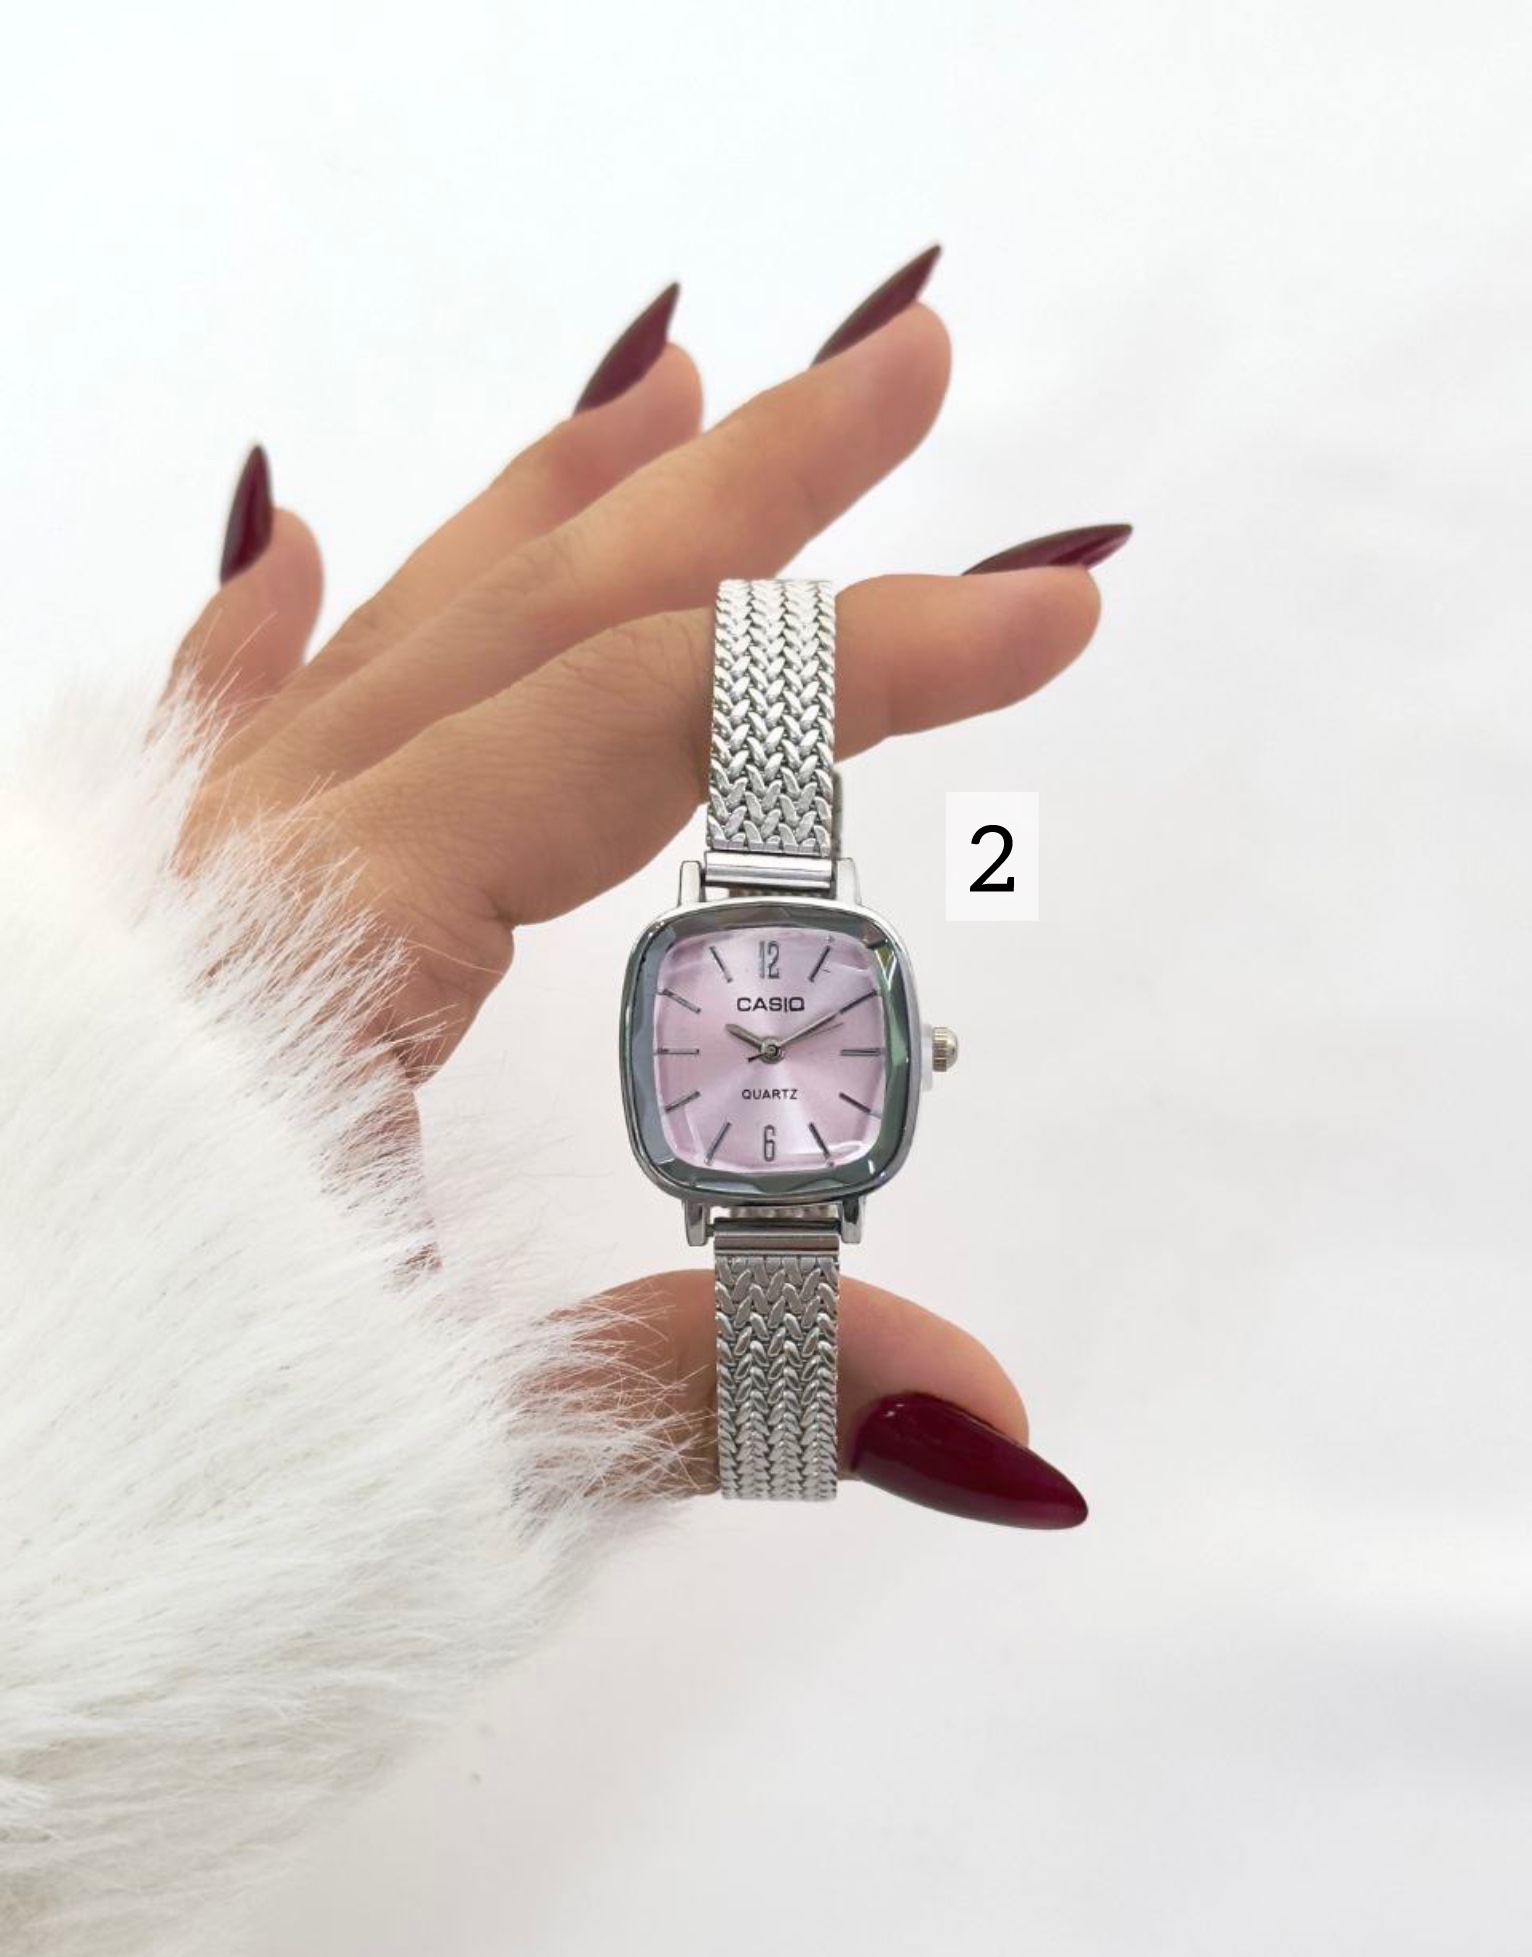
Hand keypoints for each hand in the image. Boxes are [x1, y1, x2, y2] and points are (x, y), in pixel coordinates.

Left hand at [166, 257, 1117, 1524]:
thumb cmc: (131, 1487)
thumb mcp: (450, 1451)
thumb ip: (723, 1389)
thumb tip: (1008, 1442)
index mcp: (332, 934)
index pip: (652, 725)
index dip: (865, 662)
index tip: (1046, 611)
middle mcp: (245, 848)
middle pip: (544, 612)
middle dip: (748, 487)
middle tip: (905, 364)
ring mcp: (166, 866)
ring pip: (389, 631)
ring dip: (552, 506)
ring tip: (675, 391)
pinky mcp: (115, 924)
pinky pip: (213, 723)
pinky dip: (276, 622)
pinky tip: (300, 538)